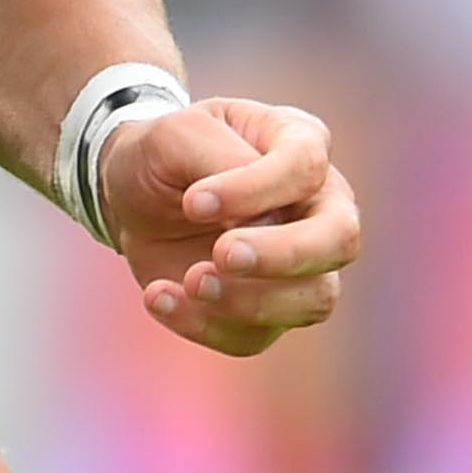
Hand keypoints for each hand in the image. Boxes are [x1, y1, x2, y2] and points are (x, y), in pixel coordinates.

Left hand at [102, 95, 358, 353]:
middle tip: (221, 255)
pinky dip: (204, 324)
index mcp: (299, 141)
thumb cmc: (164, 154)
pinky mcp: (269, 312)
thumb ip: (219, 162)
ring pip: (315, 299)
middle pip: (340, 238)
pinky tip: (159, 297)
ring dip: (249, 300)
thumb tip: (252, 224)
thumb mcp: (176, 137)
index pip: (305, 166)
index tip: (194, 203)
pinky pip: (255, 335)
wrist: (131, 197)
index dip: (256, 189)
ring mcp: (302, 264)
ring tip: (190, 280)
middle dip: (284, 254)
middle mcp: (317, 204)